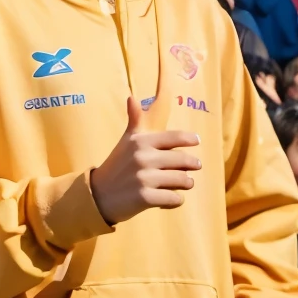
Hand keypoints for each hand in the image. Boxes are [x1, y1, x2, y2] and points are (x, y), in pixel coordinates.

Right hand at [90, 96, 200, 223]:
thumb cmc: (118, 164)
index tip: (197, 140)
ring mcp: (144, 178)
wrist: (100, 193)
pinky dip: (177, 200)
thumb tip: (131, 97)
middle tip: (196, 166)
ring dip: (187, 182)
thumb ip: (134, 120)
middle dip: (192, 164)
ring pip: (182, 179)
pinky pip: (175, 198)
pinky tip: (171, 197)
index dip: (189, 138)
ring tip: (186, 182)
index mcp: (140, 141)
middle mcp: (143, 157)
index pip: (173, 137)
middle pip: (182, 160)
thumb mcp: (126, 141)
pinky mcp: (145, 198)